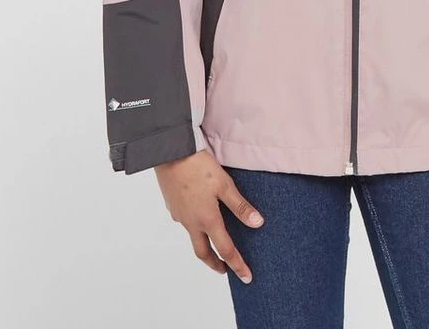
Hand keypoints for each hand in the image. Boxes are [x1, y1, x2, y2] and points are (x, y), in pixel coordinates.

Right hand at [154, 148, 264, 283]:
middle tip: (225, 270)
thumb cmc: (198, 166)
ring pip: (192, 237)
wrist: (170, 152)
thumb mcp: (225, 184)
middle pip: (203, 252)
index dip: (237, 264)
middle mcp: (191, 222)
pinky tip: (199, 216)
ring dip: (204, 245)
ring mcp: (180, 215)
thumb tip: (257, 224)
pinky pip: (185, 222)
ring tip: (213, 243)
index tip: (246, 277)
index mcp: (207, 219)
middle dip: (215, 264)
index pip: (225, 250)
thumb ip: (240, 206)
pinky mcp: (172, 206)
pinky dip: (194, 227)